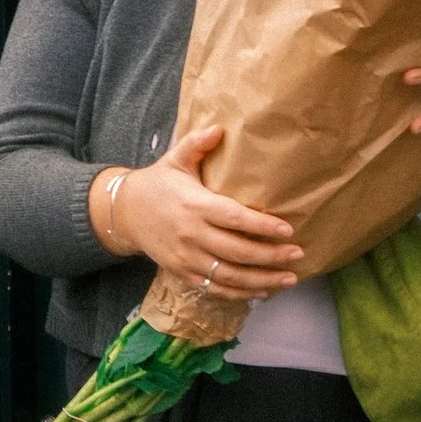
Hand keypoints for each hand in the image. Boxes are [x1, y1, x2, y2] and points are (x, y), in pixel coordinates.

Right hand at [91, 125, 301, 301]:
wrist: (123, 212)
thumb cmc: (156, 184)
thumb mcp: (174, 160)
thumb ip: (197, 144)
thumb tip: (220, 128)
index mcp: (194, 205)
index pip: (234, 218)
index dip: (263, 226)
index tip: (288, 230)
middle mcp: (190, 234)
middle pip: (237, 251)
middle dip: (271, 256)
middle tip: (298, 254)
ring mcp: (185, 257)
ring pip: (229, 275)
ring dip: (262, 280)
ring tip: (289, 278)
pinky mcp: (181, 272)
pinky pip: (214, 288)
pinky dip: (240, 293)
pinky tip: (262, 291)